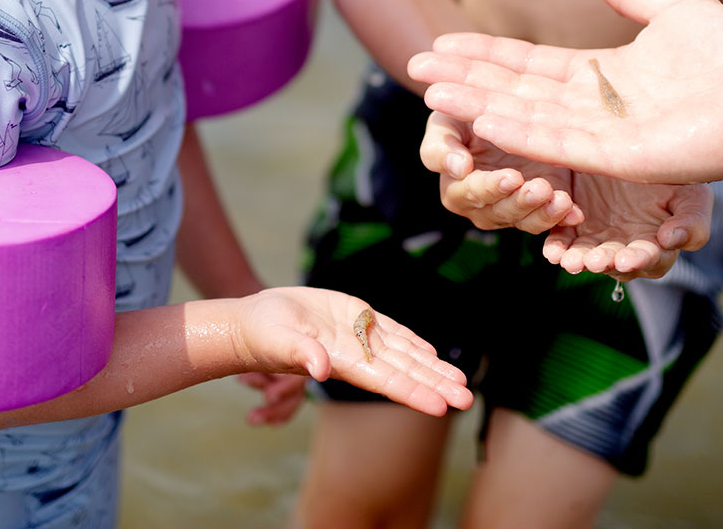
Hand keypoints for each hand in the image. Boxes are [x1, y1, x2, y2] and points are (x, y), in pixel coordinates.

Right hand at [234, 288, 472, 417]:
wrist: (255, 321)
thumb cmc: (263, 334)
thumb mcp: (280, 340)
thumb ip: (301, 353)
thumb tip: (320, 369)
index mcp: (344, 362)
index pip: (387, 381)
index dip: (415, 392)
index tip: (441, 406)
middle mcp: (358, 354)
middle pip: (406, 372)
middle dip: (436, 385)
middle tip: (467, 398)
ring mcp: (360, 337)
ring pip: (406, 355)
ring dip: (433, 369)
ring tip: (461, 382)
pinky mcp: (356, 317)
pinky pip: (392, 332)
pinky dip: (413, 344)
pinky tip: (432, 354)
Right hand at [408, 0, 722, 184]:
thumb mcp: (675, 10)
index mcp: (600, 77)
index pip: (526, 65)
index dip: (483, 55)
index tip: (439, 44)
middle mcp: (593, 109)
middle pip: (514, 92)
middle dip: (464, 81)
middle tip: (414, 70)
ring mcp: (605, 137)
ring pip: (527, 120)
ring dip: (480, 108)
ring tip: (435, 95)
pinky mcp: (624, 157)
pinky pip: (564, 144)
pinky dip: (523, 132)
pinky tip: (486, 117)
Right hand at [420, 110, 582, 233]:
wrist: (497, 111)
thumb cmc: (462, 113)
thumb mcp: (445, 122)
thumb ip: (440, 146)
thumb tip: (458, 168)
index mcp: (457, 189)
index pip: (469, 194)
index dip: (489, 188)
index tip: (511, 177)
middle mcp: (485, 206)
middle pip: (501, 212)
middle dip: (522, 202)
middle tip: (541, 189)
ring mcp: (514, 209)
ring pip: (528, 221)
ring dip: (545, 213)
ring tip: (562, 200)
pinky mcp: (541, 207)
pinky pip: (552, 221)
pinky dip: (564, 218)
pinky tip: (576, 212)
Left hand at [543, 175, 713, 278]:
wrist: (640, 148)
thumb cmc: (676, 175)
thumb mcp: (692, 193)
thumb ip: (691, 222)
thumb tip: (671, 240)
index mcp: (656, 244)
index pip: (651, 259)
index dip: (640, 260)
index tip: (628, 259)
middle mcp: (625, 246)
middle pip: (614, 262)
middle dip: (603, 261)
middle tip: (594, 260)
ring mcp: (598, 238)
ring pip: (586, 255)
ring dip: (577, 259)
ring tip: (569, 259)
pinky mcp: (573, 224)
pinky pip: (563, 239)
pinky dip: (557, 245)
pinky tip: (553, 249)